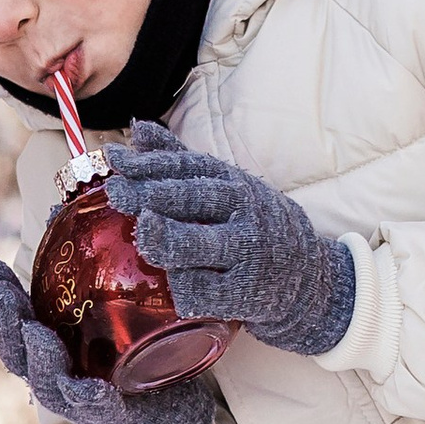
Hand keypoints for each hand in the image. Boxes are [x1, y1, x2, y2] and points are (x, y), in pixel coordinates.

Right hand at [0, 253, 214, 423]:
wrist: (173, 414)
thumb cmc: (135, 354)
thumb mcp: (111, 304)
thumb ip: (83, 263)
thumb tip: (63, 206)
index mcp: (48, 346)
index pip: (12, 318)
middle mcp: (54, 375)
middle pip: (17, 351)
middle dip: (6, 320)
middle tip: (2, 291)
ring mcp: (79, 402)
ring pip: (49, 383)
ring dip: (40, 359)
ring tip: (38, 334)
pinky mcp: (113, 422)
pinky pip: (99, 413)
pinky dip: (92, 401)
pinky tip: (93, 389)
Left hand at [102, 122, 355, 356]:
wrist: (307, 276)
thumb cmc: (252, 226)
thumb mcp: (226, 186)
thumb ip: (180, 161)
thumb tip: (137, 129)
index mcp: (233, 184)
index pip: (189, 168)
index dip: (152, 163)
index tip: (117, 160)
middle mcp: (242, 213)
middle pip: (194, 200)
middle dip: (152, 195)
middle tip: (117, 192)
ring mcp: (246, 254)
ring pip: (202, 245)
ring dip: (171, 240)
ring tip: (145, 233)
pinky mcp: (246, 294)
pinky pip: (209, 292)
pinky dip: (188, 290)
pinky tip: (173, 288)